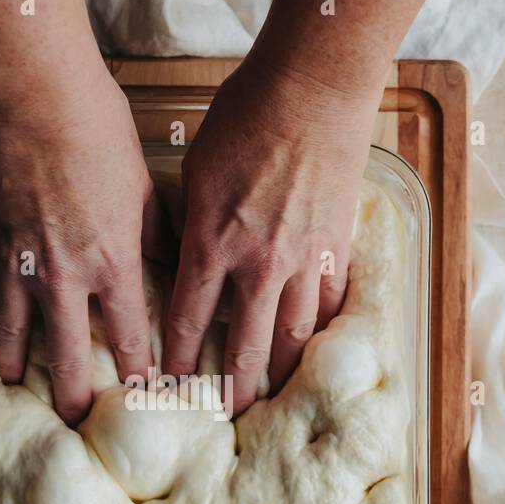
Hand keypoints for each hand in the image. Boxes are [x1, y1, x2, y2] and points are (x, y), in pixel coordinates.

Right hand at [0, 71, 156, 425]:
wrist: (33, 91)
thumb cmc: (98, 129)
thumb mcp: (145, 184)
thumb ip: (158, 232)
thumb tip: (173, 260)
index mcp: (112, 264)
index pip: (129, 339)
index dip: (138, 375)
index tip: (144, 399)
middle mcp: (62, 276)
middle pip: (65, 356)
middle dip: (73, 397)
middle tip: (75, 421)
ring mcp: (13, 261)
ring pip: (9, 332)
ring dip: (14, 364)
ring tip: (17, 384)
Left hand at [162, 56, 379, 414]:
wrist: (313, 88)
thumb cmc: (244, 116)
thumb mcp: (196, 171)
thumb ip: (189, 223)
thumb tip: (184, 259)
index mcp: (211, 243)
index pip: (185, 320)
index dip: (174, 361)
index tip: (166, 387)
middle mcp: (257, 263)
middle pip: (242, 345)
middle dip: (230, 388)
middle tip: (223, 416)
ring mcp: (303, 258)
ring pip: (292, 335)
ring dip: (279, 371)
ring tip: (270, 396)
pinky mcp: (338, 246)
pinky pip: (329, 305)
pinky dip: (320, 331)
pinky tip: (314, 348)